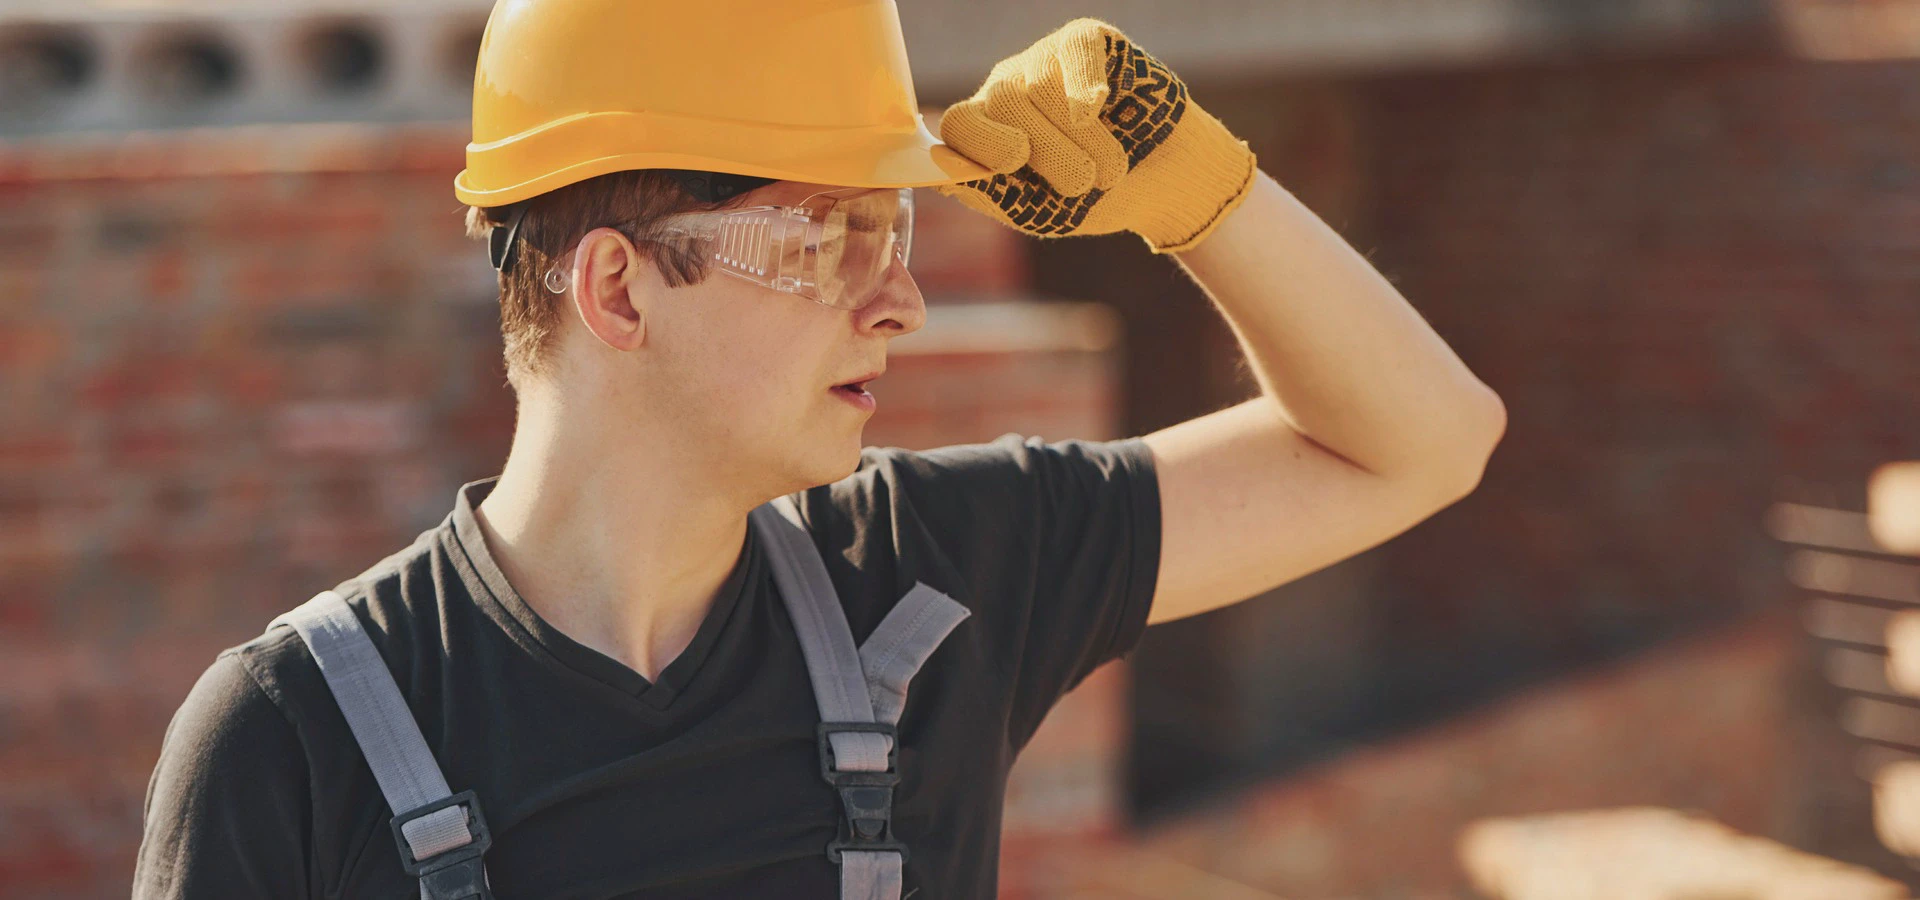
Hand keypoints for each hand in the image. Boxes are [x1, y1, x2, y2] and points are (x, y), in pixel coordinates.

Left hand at [935, 18, 1256, 253]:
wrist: (1159, 184)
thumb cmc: (1091, 199)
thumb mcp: (1038, 212)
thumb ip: (989, 195)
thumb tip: (941, 174)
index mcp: (987, 131)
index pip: (958, 122)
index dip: (981, 142)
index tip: (1014, 163)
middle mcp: (1008, 88)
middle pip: (1004, 102)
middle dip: (1048, 153)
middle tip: (1082, 184)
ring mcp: (1045, 60)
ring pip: (1044, 86)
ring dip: (1084, 140)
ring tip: (1111, 170)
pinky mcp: (1086, 40)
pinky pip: (1075, 53)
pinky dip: (1085, 85)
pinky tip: (1097, 107)